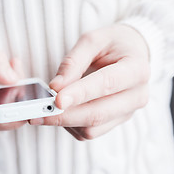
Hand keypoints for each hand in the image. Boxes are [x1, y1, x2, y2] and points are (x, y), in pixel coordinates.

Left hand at [29, 25, 149, 139]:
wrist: (133, 54)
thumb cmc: (112, 44)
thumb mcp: (93, 40)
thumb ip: (73, 62)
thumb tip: (55, 87)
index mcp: (136, 69)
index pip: (106, 84)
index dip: (80, 94)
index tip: (57, 100)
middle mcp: (137, 95)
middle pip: (98, 114)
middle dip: (64, 115)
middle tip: (36, 113)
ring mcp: (127, 113)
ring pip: (92, 128)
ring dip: (65, 122)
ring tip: (45, 110)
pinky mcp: (116, 123)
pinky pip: (89, 133)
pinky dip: (70, 126)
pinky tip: (61, 112)